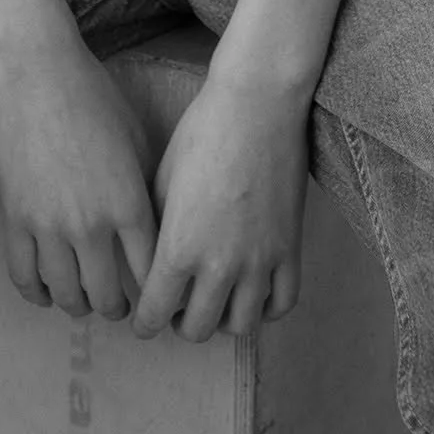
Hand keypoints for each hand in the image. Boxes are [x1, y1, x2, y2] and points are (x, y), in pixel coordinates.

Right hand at [0, 35, 159, 323]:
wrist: (36, 70)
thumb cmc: (94, 96)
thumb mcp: (136, 140)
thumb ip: (146, 190)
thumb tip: (155, 230)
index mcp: (130, 205)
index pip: (150, 275)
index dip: (155, 295)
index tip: (156, 299)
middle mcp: (92, 225)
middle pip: (107, 296)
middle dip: (117, 309)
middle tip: (120, 306)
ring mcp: (49, 226)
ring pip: (66, 295)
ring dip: (78, 305)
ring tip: (85, 301)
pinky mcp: (15, 220)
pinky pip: (24, 277)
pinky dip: (38, 294)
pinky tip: (47, 291)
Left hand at [131, 70, 309, 341]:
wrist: (257, 105)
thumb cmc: (201, 132)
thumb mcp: (162, 181)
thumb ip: (157, 231)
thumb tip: (150, 262)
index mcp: (179, 247)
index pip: (154, 312)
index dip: (144, 323)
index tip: (142, 321)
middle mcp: (220, 265)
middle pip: (197, 329)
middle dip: (180, 324)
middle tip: (176, 309)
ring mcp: (260, 260)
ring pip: (241, 326)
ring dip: (222, 321)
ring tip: (214, 303)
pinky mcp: (291, 248)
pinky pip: (282, 302)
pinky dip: (265, 309)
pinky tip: (252, 293)